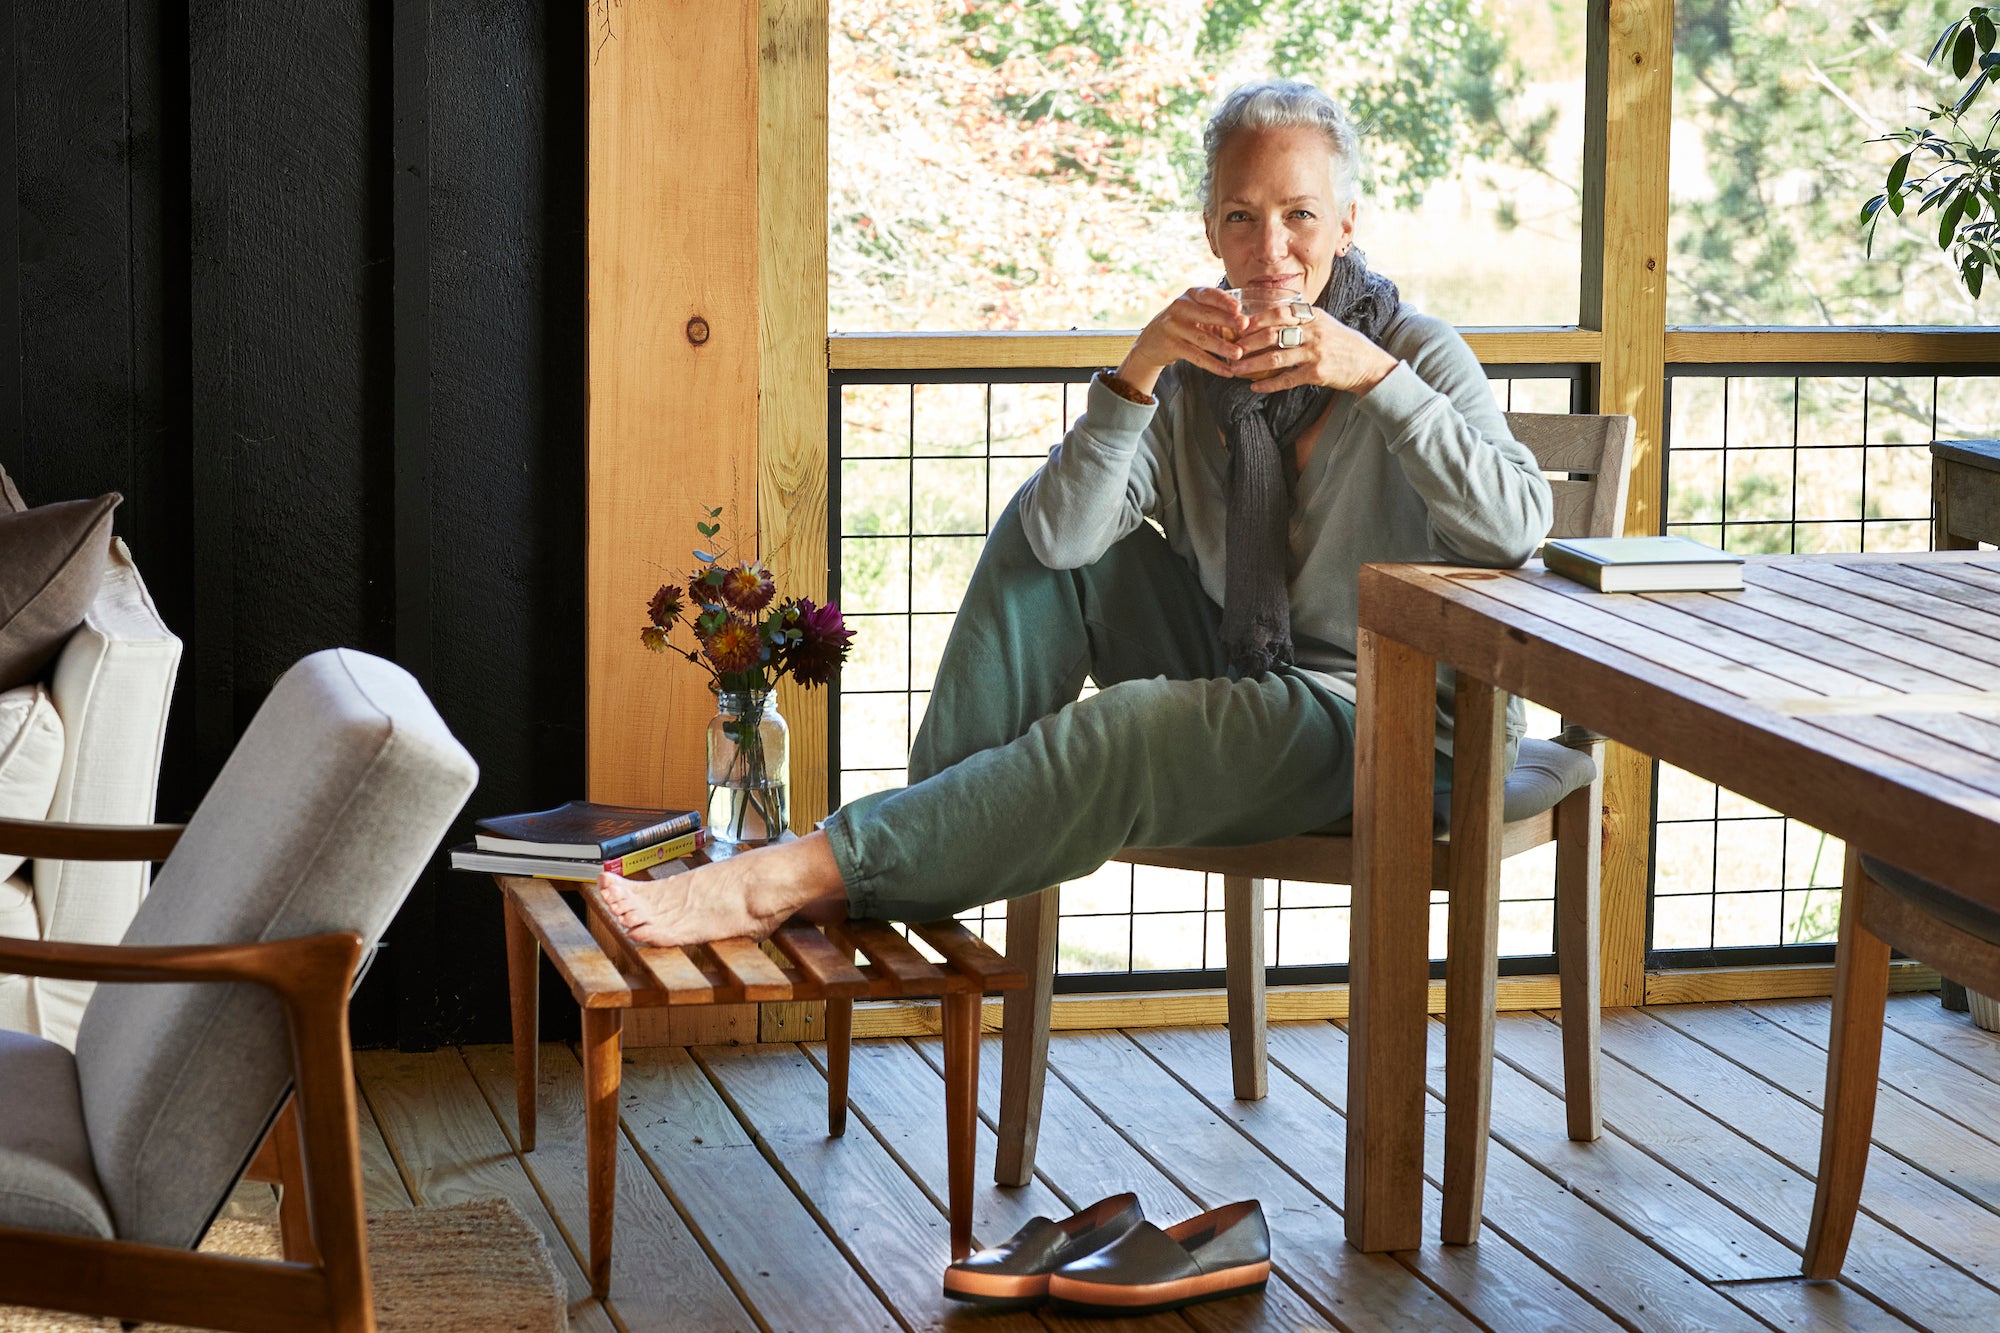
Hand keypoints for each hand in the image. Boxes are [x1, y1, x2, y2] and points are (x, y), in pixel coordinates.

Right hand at [1114, 288, 1250, 395]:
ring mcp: (1173, 327)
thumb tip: (1248, 323)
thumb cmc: (1184, 324)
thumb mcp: (1196, 312)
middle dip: (1227, 321)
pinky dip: (1213, 365)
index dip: (1224, 301)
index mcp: (1190, 295)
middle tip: (1245, 327)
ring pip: (1202, 338)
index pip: (1209, 295)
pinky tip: (1227, 371)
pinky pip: (1196, 356)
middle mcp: (1179, 308)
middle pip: (1207, 314)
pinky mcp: (1171, 346)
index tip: (1239, 308)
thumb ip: (1217, 313)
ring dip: (1222, 347)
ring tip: (1239, 354)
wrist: (1151, 342)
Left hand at [1236, 308, 1398, 395]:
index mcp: (1313, 315)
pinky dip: (1268, 384)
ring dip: (1251, 364)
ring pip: (1275, 356)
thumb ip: (1301, 320)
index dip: (1255, 320)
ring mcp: (1315, 352)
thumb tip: (1271, 319)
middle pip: (1272, 333)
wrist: (1369, 365)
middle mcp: (1313, 331)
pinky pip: (1286, 378)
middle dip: (1247, 342)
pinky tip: (1255, 387)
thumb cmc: (1342, 344)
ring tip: (1235, 369)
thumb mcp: (1324, 324)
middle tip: (1230, 350)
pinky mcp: (1317, 373)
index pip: (1278, 312)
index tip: (1238, 327)